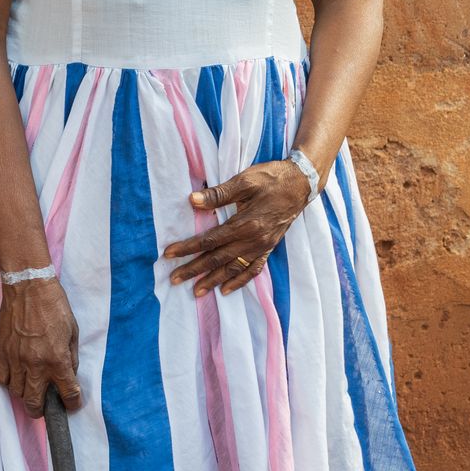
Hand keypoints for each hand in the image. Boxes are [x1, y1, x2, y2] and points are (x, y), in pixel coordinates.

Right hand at [0, 278, 82, 417]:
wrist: (28, 287)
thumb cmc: (54, 306)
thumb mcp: (72, 332)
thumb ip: (71, 357)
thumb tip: (68, 374)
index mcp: (58, 360)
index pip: (68, 394)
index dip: (72, 402)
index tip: (71, 402)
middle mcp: (35, 365)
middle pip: (34, 404)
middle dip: (42, 410)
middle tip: (45, 405)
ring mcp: (16, 360)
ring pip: (16, 393)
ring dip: (25, 394)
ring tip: (30, 387)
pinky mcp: (2, 351)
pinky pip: (2, 378)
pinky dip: (9, 381)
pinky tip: (16, 375)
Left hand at [163, 159, 309, 296]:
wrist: (301, 184)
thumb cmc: (271, 179)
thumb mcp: (244, 181)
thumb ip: (218, 194)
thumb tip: (192, 200)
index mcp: (245, 224)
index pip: (210, 240)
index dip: (188, 248)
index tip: (169, 254)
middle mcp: (254, 240)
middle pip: (218, 259)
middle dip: (195, 270)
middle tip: (175, 279)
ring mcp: (263, 246)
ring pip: (234, 269)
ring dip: (214, 280)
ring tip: (197, 292)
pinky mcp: (269, 248)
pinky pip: (253, 270)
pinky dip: (239, 281)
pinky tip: (226, 289)